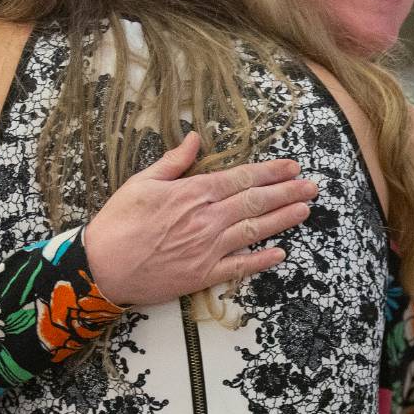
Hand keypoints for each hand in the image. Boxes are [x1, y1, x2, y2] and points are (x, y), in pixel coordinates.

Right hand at [79, 132, 320, 307]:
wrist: (102, 266)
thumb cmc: (118, 222)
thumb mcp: (142, 181)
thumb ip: (175, 161)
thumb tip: (196, 138)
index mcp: (193, 193)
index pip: (241, 178)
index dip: (271, 172)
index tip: (292, 167)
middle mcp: (207, 220)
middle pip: (255, 202)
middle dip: (287, 193)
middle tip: (312, 186)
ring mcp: (208, 249)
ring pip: (255, 230)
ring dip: (283, 220)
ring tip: (305, 211)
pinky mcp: (203, 275)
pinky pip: (240, 267)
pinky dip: (262, 260)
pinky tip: (281, 253)